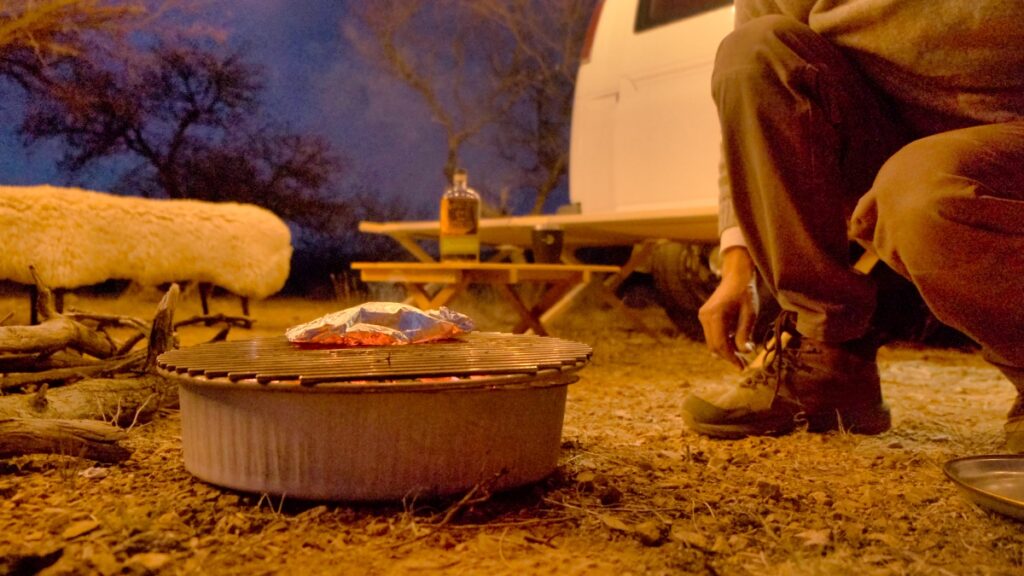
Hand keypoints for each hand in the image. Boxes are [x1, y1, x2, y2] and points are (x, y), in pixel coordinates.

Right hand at [698, 247, 757, 368]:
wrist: (736, 276)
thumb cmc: (745, 294)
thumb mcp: (749, 314)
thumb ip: (745, 334)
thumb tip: (744, 352)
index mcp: (715, 315)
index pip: (721, 344)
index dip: (731, 358)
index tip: (742, 367)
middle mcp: (705, 316)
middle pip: (714, 345)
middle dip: (728, 356)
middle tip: (743, 364)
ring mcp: (703, 316)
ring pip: (712, 341)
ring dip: (726, 349)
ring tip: (741, 353)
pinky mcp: (705, 316)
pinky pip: (712, 335)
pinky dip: (723, 341)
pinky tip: (735, 341)